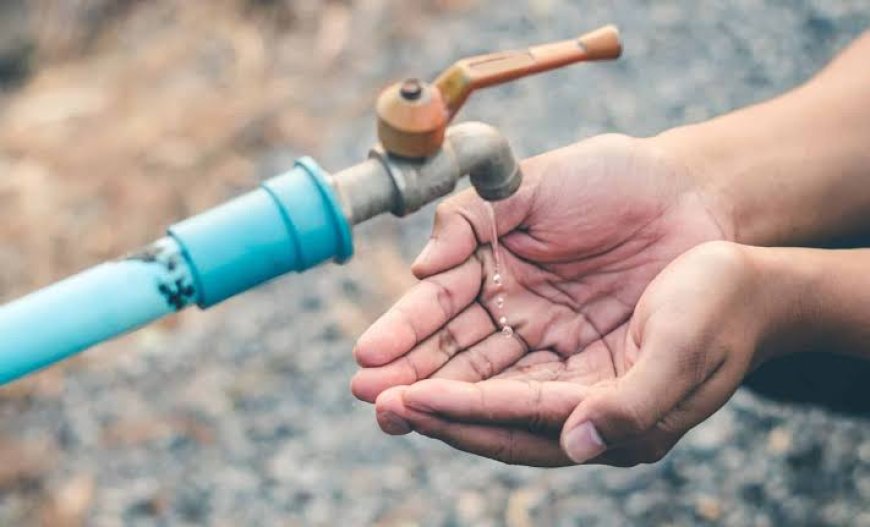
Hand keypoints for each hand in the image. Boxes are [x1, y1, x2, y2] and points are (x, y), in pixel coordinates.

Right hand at [351, 133, 730, 460]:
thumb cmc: (610, 179)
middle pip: (455, 351)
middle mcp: (513, 310)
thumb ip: (470, 221)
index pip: (440, 305)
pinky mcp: (591, 367)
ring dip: (445, 401)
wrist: (690, 196)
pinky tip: (466, 422)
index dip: (404, 330)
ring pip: (490, 378)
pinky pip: (544, 391)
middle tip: (371, 400)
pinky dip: (505, 408)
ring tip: (400, 417)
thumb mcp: (531, 185)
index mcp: (491, 264)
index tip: (369, 356)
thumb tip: (421, 270)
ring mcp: (549, 340)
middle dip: (411, 376)